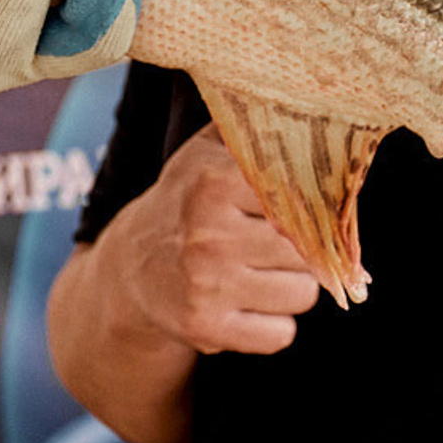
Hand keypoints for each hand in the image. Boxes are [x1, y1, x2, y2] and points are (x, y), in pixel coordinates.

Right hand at [116, 125, 322, 356]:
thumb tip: (306, 107)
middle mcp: (208, 234)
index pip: (302, 196)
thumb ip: (248, 130)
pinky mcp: (207, 329)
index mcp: (212, 182)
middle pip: (308, 250)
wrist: (130, 271)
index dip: (313, 207)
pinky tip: (248, 306)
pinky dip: (274, 326)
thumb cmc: (184, 204)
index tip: (306, 210)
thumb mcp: (203, 156)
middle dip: (302, 252)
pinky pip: (282, 335)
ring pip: (302, 294)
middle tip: (274, 245)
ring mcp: (207, 285)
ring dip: (291, 288)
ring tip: (259, 273)